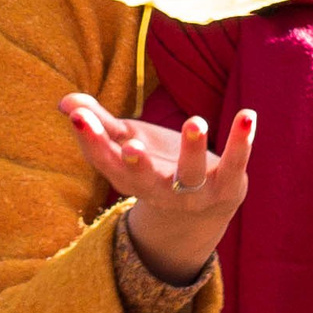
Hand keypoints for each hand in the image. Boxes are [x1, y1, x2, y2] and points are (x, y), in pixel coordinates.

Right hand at [61, 94, 254, 282]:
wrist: (203, 209)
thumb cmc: (157, 165)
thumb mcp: (128, 141)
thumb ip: (100, 122)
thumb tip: (65, 102)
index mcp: (128, 179)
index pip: (105, 163)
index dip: (91, 142)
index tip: (78, 117)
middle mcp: (158, 191)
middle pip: (143, 181)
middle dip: (137, 165)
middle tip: (131, 147)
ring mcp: (194, 194)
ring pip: (191, 174)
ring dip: (193, 147)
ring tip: (194, 121)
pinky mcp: (227, 188)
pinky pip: (235, 166)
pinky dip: (241, 142)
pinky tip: (247, 115)